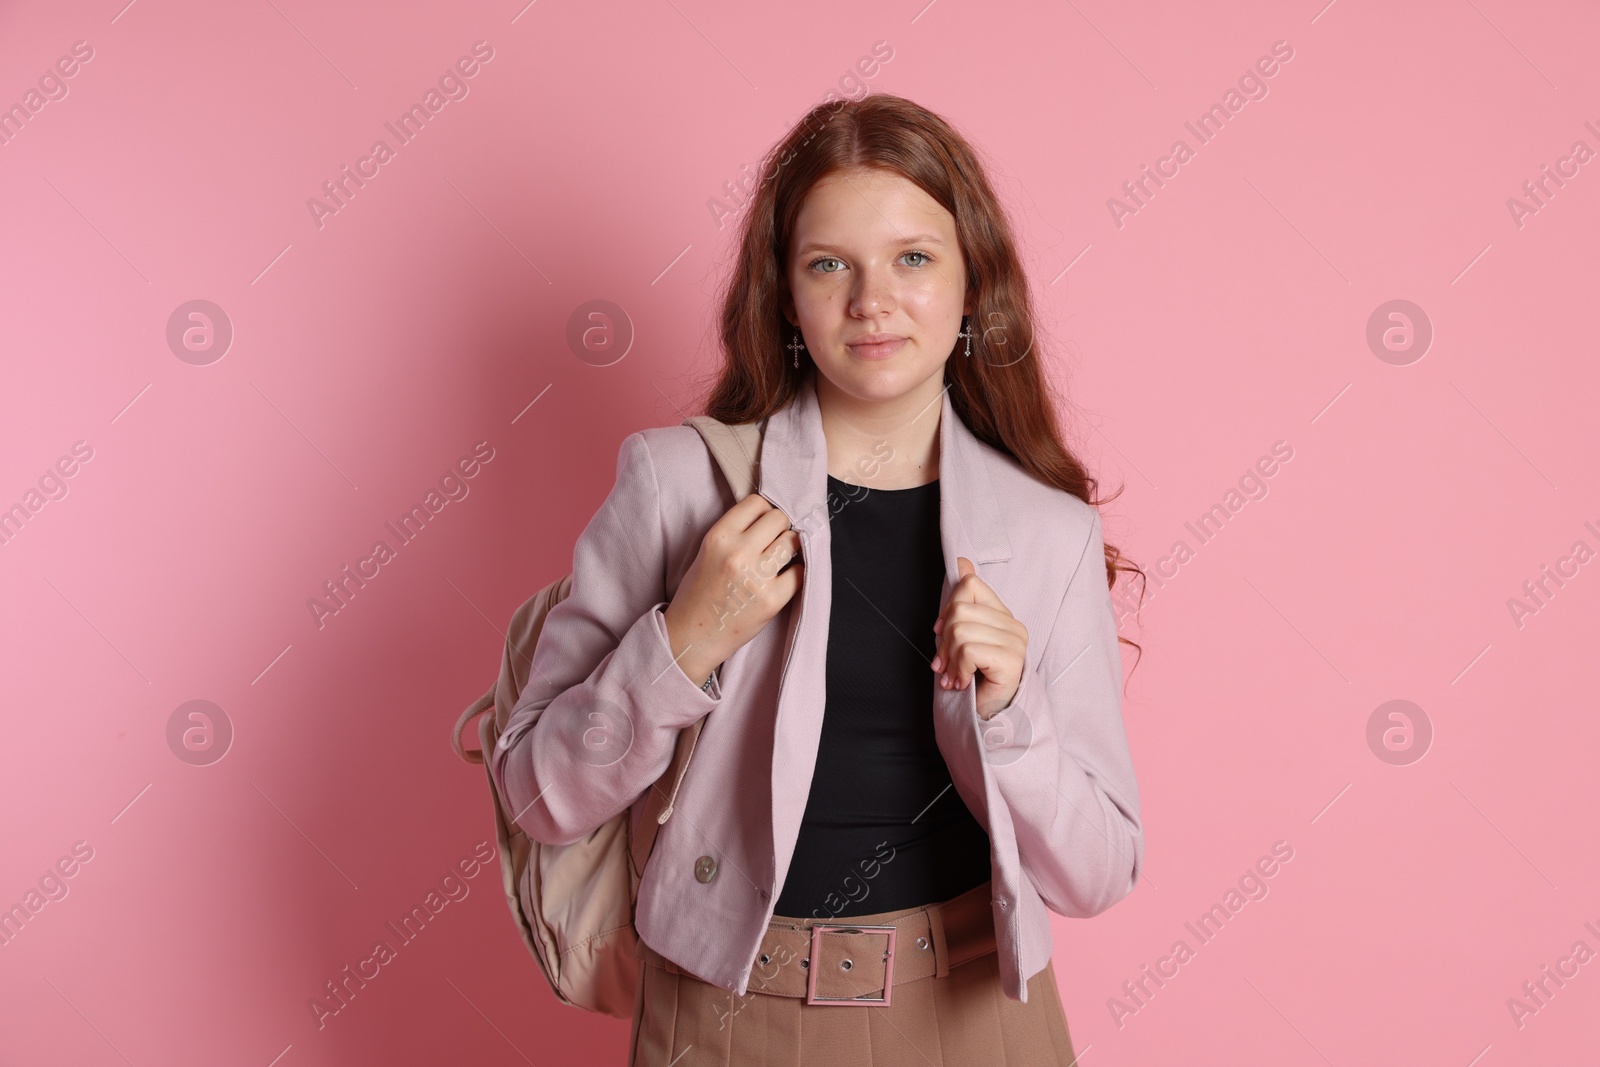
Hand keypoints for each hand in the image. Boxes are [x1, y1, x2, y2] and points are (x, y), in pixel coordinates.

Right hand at [663, 493, 803, 687]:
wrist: (691, 637)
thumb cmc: (700, 594)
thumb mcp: (708, 552)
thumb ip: (735, 532)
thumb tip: (771, 516)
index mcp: (719, 537)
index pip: (757, 503)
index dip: (765, 511)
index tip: (766, 523)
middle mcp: (737, 553)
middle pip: (779, 519)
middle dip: (781, 528)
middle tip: (775, 542)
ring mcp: (756, 576)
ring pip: (792, 541)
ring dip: (791, 548)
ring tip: (780, 559)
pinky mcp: (772, 599)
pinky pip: (800, 572)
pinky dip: (798, 572)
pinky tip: (788, 576)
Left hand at [929, 556, 1027, 720]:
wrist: (990, 717)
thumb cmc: (975, 679)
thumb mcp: (961, 638)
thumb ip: (962, 603)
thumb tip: (961, 561)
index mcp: (1002, 614)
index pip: (970, 584)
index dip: (947, 607)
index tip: (941, 633)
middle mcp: (1013, 625)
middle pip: (959, 610)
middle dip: (943, 641)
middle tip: (945, 664)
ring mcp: (1015, 642)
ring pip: (960, 631)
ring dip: (950, 660)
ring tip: (955, 676)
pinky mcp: (1011, 661)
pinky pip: (969, 651)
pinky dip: (958, 669)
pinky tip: (962, 682)